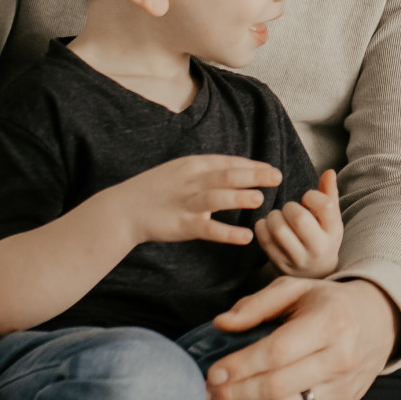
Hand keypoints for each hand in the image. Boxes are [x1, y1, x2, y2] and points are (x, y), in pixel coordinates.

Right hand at [120, 155, 282, 247]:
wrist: (123, 209)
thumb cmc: (156, 190)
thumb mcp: (180, 171)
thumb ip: (206, 171)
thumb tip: (236, 171)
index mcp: (192, 165)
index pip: (227, 162)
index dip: (251, 165)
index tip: (271, 169)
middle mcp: (190, 181)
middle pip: (226, 175)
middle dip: (253, 175)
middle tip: (277, 177)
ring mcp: (186, 203)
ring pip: (216, 198)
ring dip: (239, 197)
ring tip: (260, 199)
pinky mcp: (182, 225)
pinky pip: (208, 229)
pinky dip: (228, 233)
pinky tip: (246, 237)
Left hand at [200, 275, 400, 399]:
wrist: (378, 322)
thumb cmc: (328, 304)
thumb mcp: (296, 289)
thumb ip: (257, 304)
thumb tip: (220, 324)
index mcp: (329, 323)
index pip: (277, 352)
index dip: (242, 366)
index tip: (212, 373)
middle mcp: (339, 359)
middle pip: (277, 385)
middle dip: (234, 395)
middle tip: (203, 397)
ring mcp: (342, 389)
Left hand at [254, 169, 342, 277]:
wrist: (315, 274)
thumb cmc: (322, 236)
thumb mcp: (330, 218)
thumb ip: (329, 194)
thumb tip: (329, 171)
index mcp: (333, 232)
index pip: (325, 206)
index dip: (312, 196)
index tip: (307, 198)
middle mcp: (318, 248)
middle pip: (299, 218)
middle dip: (289, 207)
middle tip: (289, 209)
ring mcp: (298, 259)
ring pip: (278, 229)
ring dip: (273, 216)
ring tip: (278, 217)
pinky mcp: (280, 265)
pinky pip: (264, 240)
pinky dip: (262, 227)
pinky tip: (268, 226)